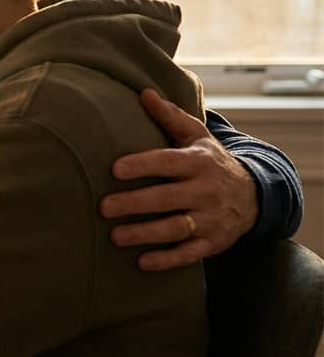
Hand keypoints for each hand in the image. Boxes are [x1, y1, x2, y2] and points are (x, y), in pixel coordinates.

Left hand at [100, 90, 258, 270]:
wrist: (254, 195)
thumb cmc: (209, 161)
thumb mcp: (196, 136)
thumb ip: (169, 117)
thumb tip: (142, 93)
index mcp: (199, 162)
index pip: (168, 162)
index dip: (142, 165)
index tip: (114, 169)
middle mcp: (207, 191)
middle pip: (167, 198)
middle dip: (135, 203)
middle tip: (103, 207)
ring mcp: (211, 218)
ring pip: (176, 228)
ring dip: (145, 234)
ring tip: (115, 236)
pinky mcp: (213, 242)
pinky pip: (190, 254)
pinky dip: (167, 260)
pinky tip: (142, 263)